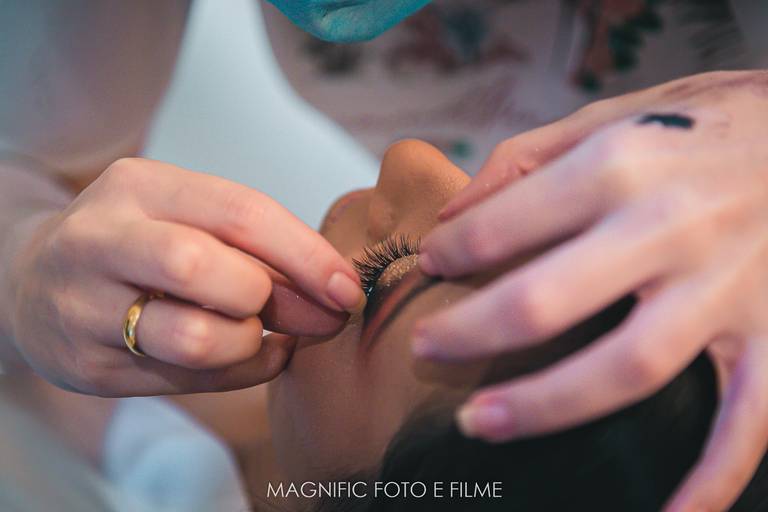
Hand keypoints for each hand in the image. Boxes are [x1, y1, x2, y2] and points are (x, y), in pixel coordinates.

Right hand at [9, 158, 362, 395]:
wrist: (34, 280)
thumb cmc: (140, 242)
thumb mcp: (187, 217)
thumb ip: (257, 248)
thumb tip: (337, 295)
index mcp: (139, 186)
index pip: (238, 212)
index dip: (305, 254)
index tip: (347, 289)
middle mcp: (100, 240)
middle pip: (205, 269)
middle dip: (269, 298)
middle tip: (305, 314)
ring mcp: (83, 306)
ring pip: (194, 337)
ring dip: (249, 343)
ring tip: (257, 334)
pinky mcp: (85, 365)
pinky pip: (185, 381)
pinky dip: (239, 373)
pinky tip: (253, 356)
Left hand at [415, 70, 767, 510]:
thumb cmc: (703, 122)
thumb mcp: (611, 114)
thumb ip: (525, 160)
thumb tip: (454, 212)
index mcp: (619, 164)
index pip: (504, 225)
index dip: (452, 250)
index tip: (433, 262)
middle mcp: (668, 227)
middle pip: (545, 303)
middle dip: (468, 334)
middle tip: (423, 349)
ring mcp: (725, 288)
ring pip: (624, 368)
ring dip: (543, 407)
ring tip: (478, 422)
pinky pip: (745, 422)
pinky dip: (710, 480)